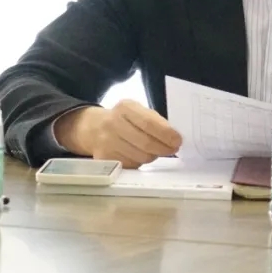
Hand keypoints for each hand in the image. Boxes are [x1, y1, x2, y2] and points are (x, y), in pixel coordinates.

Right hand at [54, 100, 181, 168]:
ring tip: (156, 151)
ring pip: (140, 157)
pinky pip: (131, 164)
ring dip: (153, 156)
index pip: (149, 122)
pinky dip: (140, 162)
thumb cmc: (123, 119)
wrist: (92, 128)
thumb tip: (174, 138)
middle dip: (164, 148)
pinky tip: (140, 155)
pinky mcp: (105, 158)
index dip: (166, 134)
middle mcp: (113, 123)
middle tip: (173, 149)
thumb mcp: (137, 111)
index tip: (178, 140)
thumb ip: (155, 121)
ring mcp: (107, 142)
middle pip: (146, 143)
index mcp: (125, 108)